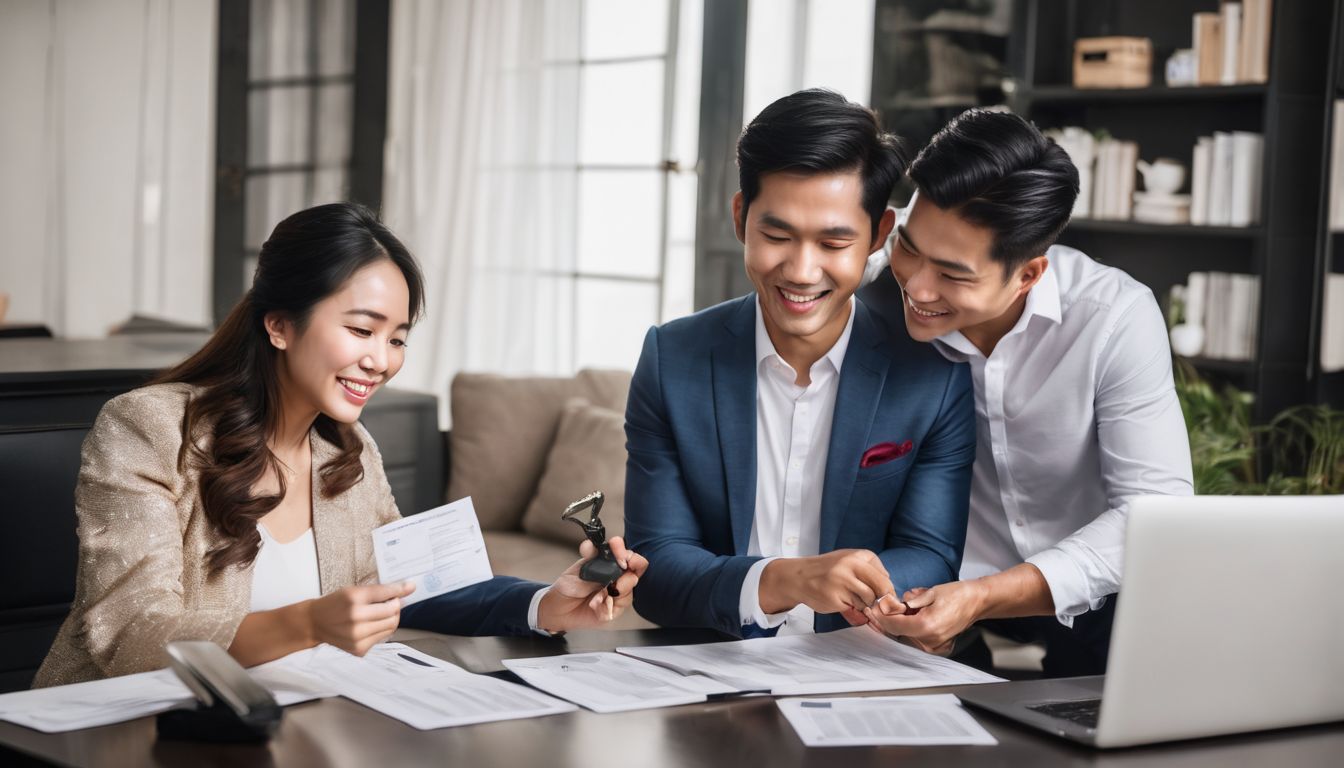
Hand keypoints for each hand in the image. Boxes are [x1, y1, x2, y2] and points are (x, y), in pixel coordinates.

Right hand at [306, 581, 414, 655]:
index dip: (401, 589)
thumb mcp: (352, 590)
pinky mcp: (359, 649)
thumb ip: (377, 591)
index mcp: (353, 598)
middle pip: (392, 611)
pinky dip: (382, 629)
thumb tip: (404, 589)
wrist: (315, 623)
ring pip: (390, 626)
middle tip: (393, 601)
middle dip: (396, 605)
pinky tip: (371, 624)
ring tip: (382, 613)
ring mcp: (357, 636)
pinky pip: (382, 637)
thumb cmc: (335, 604)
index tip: (410, 587)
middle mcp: (355, 618)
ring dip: (392, 618)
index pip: (385, 593)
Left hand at [536, 536, 647, 632]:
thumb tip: (591, 545)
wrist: (559, 608)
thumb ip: (588, 558)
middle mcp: (618, 576)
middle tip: (615, 579)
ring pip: (629, 591)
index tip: (619, 555)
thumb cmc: (569, 586)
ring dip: (611, 593)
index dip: (627, 553)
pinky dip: (605, 607)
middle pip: (638, 570)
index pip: (629, 555)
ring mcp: (617, 593)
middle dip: (627, 574)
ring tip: (595, 598)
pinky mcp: (614, 609)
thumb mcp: (577, 569)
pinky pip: (617, 608)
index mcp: (610, 563)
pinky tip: (594, 606)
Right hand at [759, 549, 893, 617]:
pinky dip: (852, 610)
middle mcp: (851, 565)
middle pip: (881, 587)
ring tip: (852, 600)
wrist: (799, 577)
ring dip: (864, 605)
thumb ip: (869, 572)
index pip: (884, 576)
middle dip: (882, 600)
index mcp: (858, 556)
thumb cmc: (827, 571)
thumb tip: (890, 593)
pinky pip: (854, 608)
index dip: (887, 590)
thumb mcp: (849, 562)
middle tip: (877, 605)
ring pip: (868, 600)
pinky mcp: (835, 597)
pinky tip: (841, 602)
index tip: (883, 597)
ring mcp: (842, 581)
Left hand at [864, 581, 986, 654]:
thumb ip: (907, 602)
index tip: (873, 607)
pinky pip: (914, 637)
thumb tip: (887, 605)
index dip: (881, 616)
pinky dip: (907, 626)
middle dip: (886, 619)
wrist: (977, 602)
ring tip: (897, 607)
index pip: (894, 625)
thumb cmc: (957, 595)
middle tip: (877, 607)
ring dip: (897, 622)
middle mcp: (930, 641)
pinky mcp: (935, 646)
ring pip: (904, 635)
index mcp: (927, 626)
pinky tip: (908, 614)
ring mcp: (933, 646)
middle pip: (897, 632)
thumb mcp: (929, 593)